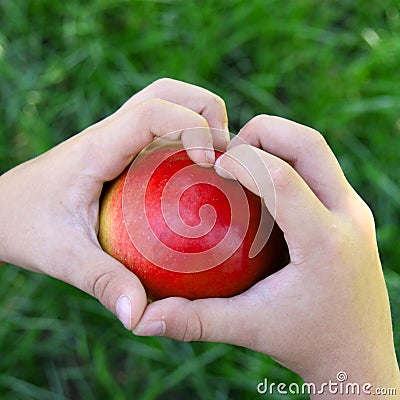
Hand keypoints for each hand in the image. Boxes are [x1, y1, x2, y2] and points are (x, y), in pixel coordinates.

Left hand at [0, 78, 227, 329]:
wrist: (1, 210)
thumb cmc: (26, 228)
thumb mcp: (64, 258)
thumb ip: (104, 283)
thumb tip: (141, 316)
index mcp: (98, 146)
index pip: (151, 110)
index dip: (191, 125)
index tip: (210, 162)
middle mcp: (109, 132)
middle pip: (168, 92)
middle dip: (206, 110)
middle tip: (224, 155)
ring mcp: (116, 137)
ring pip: (166, 102)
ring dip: (199, 119)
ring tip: (218, 161)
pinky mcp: (121, 149)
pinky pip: (161, 131)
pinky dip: (187, 140)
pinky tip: (196, 177)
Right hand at [134, 115, 399, 397]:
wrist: (359, 355)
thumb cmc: (306, 343)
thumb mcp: (249, 329)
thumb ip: (195, 320)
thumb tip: (142, 320)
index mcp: (325, 242)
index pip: (281, 178)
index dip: (242, 159)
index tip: (212, 163)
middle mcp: (349, 216)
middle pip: (308, 144)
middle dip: (263, 132)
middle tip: (228, 153)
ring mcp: (357, 211)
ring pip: (317, 151)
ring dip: (276, 143)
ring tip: (242, 163)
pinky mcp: (355, 212)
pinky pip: (320, 168)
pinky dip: (287, 161)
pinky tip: (261, 184)